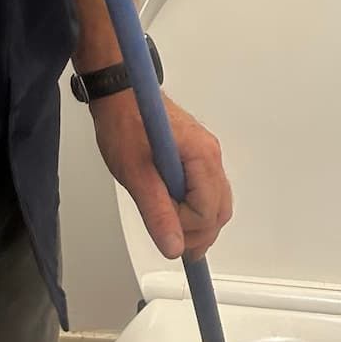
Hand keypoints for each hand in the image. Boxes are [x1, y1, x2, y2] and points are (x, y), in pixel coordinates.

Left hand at [89, 92, 232, 262]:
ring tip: (171, 227)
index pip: (208, 212)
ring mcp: (206, 154)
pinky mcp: (197, 155)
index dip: (185, 228)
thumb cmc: (125, 123)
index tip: (162, 227)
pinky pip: (207, 190)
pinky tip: (175, 212)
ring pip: (217, 203)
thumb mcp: (136, 174)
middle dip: (197, 232)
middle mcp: (210, 154)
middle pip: (220, 211)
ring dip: (197, 222)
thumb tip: (173, 246)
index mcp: (201, 156)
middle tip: (170, 239)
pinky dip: (194, 208)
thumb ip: (157, 213)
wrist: (120, 94)